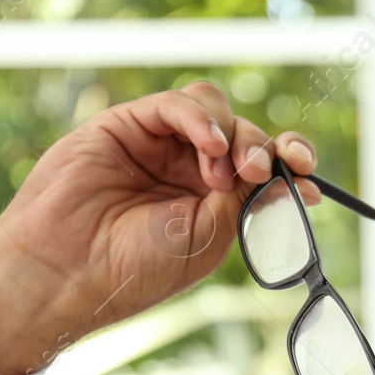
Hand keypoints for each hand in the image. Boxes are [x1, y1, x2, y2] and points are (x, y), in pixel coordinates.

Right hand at [0, 81, 320, 374]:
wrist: (68, 270)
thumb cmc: (133, 269)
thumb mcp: (209, 237)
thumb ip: (244, 196)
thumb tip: (282, 167)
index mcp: (212, 205)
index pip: (261, 168)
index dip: (288, 160)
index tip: (306, 168)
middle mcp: (187, 172)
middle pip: (244, 134)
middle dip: (263, 147)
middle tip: (263, 168)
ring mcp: (158, 147)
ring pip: (215, 110)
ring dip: (233, 132)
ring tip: (224, 169)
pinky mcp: (128, 125)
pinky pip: (177, 104)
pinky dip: (201, 118)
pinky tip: (209, 146)